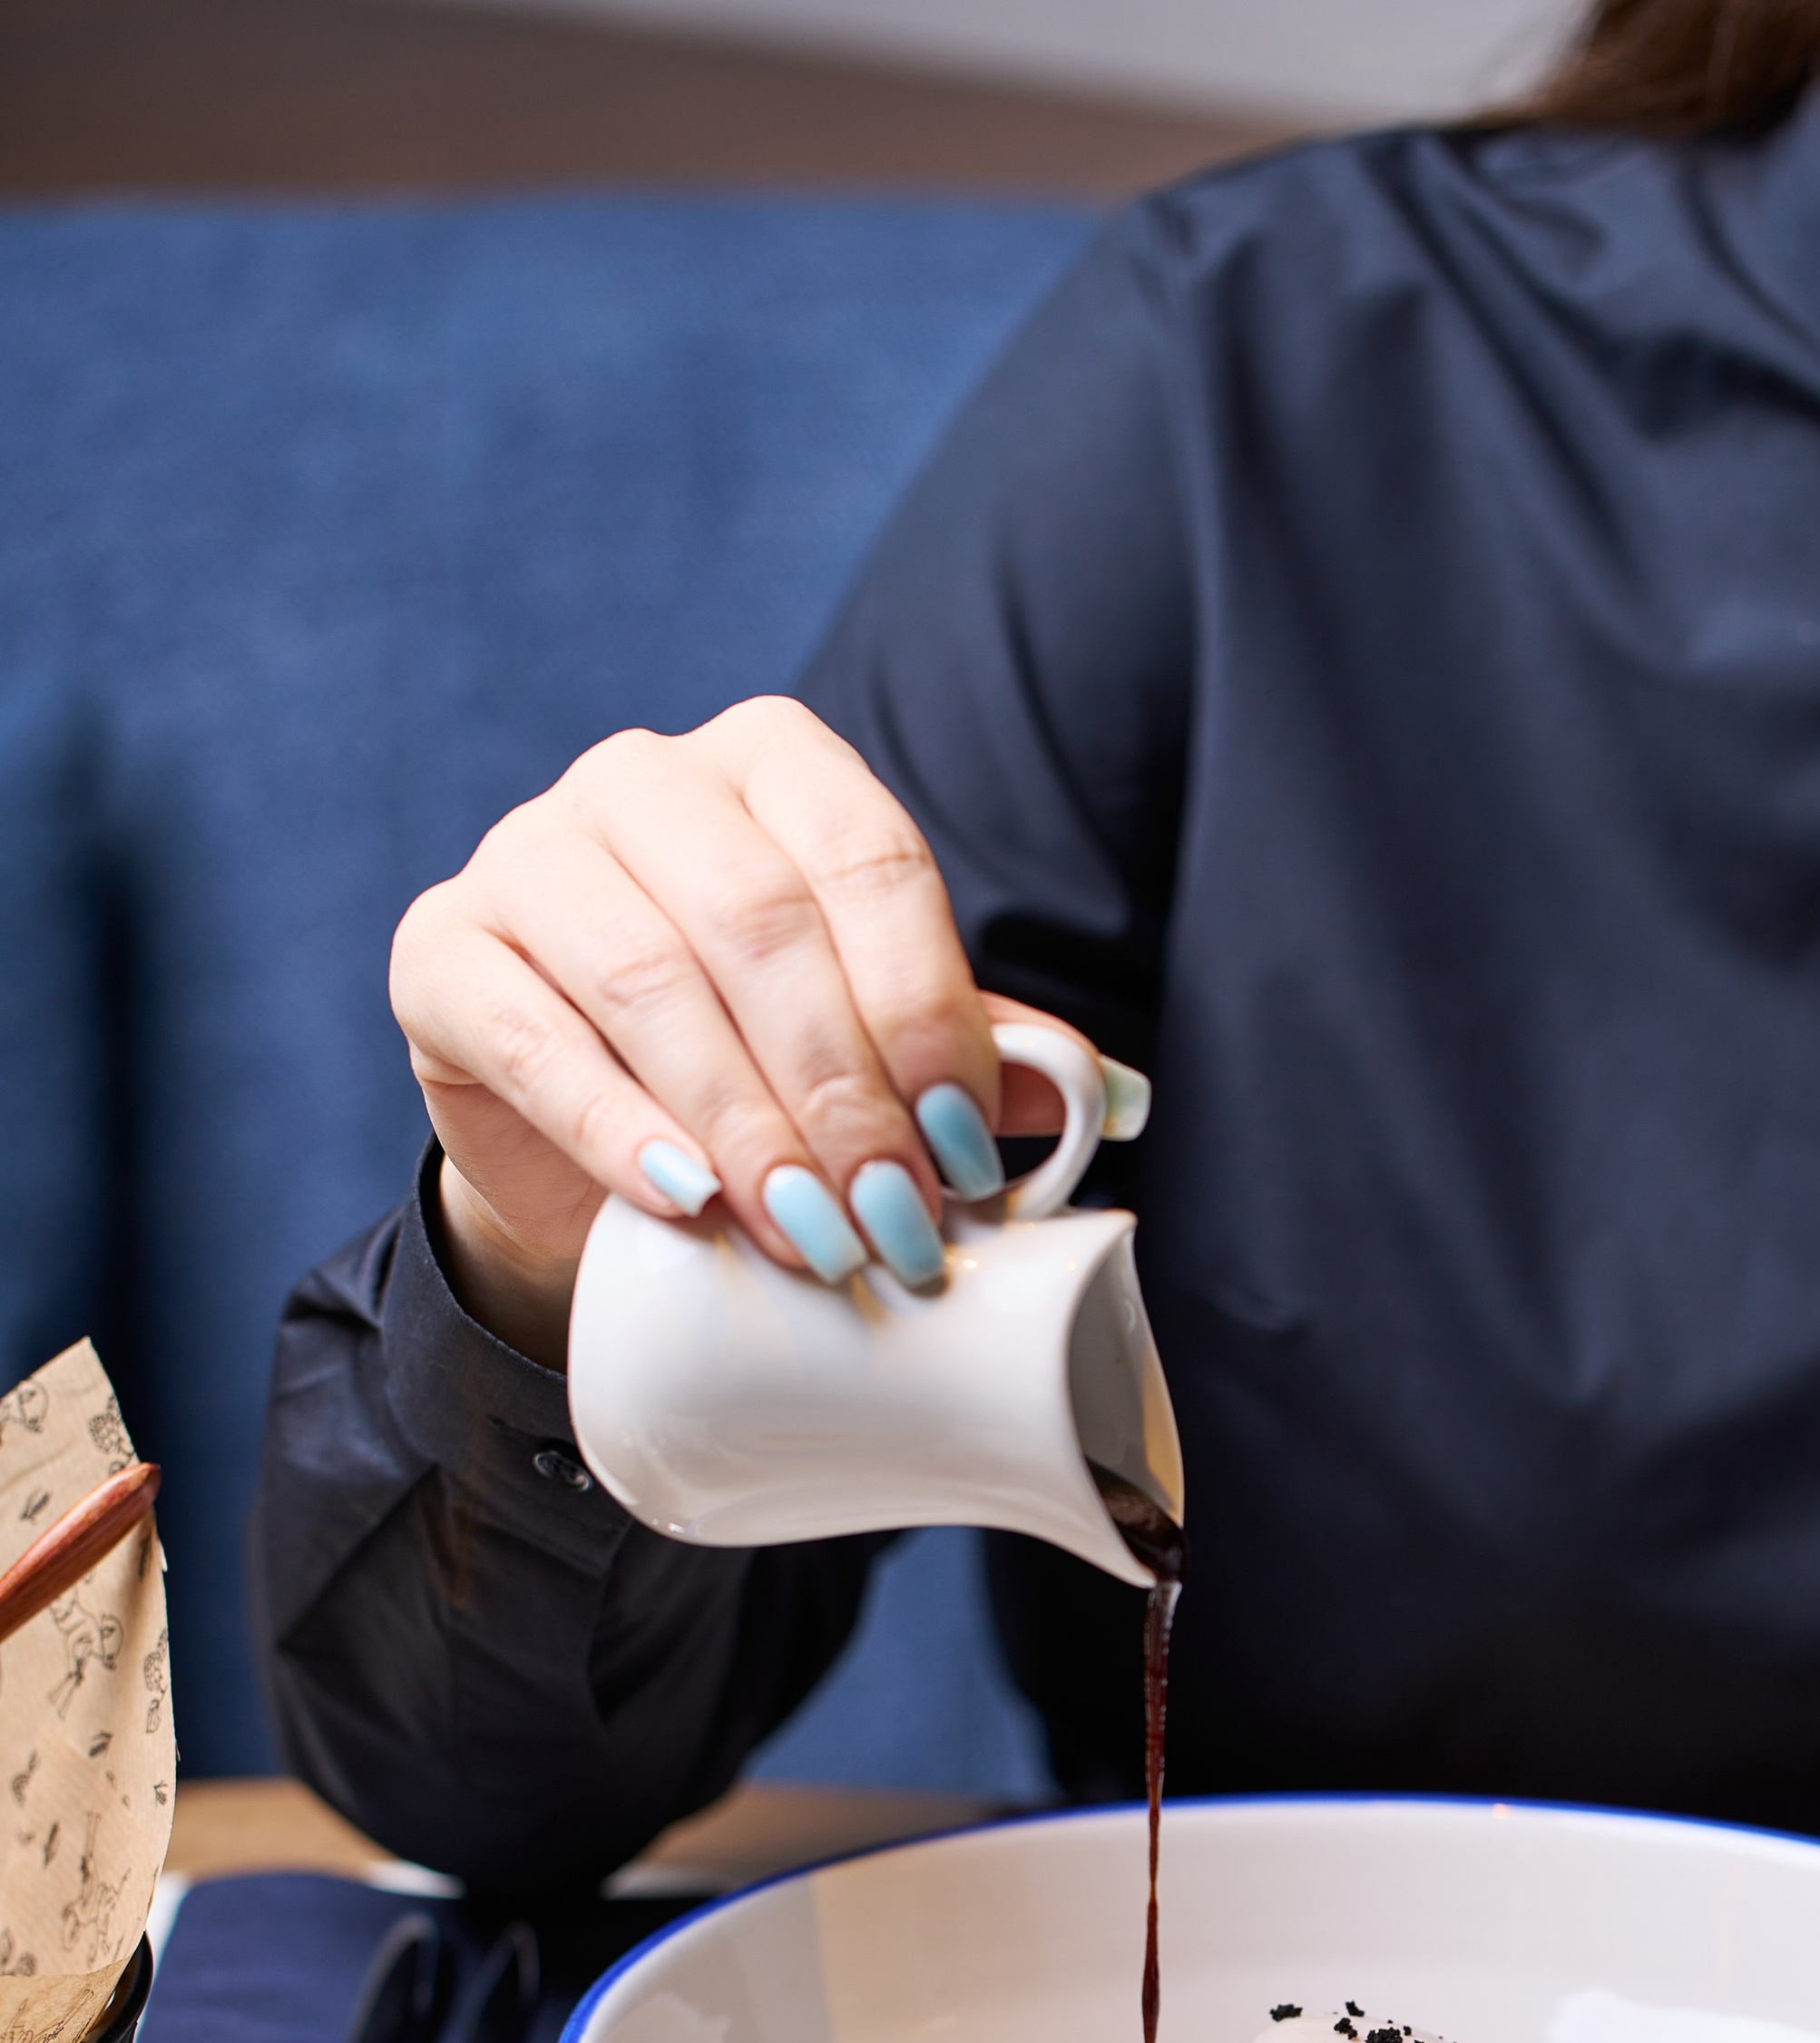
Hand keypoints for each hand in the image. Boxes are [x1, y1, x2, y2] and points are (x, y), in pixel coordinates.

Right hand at [387, 698, 1108, 1363]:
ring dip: (743, 1123)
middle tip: (890, 1218)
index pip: (868, 859)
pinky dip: (616, 1126)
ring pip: (649, 976)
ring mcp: (528, 854)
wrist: (589, 1149)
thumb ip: (969, 1054)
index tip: (963, 1146)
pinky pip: (531, 1034)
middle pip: (761, 921)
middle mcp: (643, 781)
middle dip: (839, 1087)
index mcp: (771, 764)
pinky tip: (685, 1200)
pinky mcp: (441, 950)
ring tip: (808, 1235)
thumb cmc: (757, 1074)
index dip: (924, 1009)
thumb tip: (1112, 1095)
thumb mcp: (871, 1056)